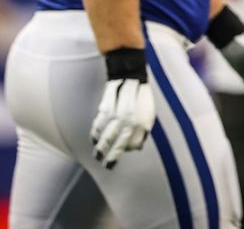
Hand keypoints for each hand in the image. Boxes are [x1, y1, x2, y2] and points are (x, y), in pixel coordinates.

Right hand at [90, 49, 154, 168]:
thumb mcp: (149, 114)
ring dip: (100, 148)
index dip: (126, 151)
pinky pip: (98, 125)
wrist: (130, 77)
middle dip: (111, 157)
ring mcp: (117, 116)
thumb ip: (144, 131)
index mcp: (142, 124)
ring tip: (97, 155)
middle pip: (118, 145)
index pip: (132, 145)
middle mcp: (130, 122)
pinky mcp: (105, 110)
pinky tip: (94, 140)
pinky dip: (95, 134)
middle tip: (107, 166)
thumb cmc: (141, 97)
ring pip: (106, 137)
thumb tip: (137, 147)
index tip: (121, 155)